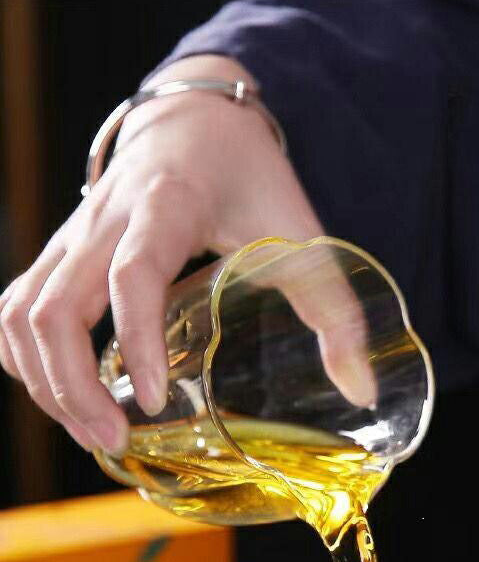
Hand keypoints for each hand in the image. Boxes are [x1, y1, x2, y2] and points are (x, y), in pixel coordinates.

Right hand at [0, 54, 373, 454]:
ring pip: (20, 315)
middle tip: (115, 441)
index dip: (137, 339)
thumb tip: (361, 389)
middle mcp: (101, 222)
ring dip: (45, 384)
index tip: (152, 400)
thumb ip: (333, 311)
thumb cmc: (249, 179)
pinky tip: (66, 400)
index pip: (131, 276)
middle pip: (50, 308)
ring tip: (93, 435)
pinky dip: (27, 362)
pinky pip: (16, 311)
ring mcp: (70, 238)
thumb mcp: (301, 235)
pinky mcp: (58, 256)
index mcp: (165, 207)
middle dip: (72, 387)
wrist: (196, 120)